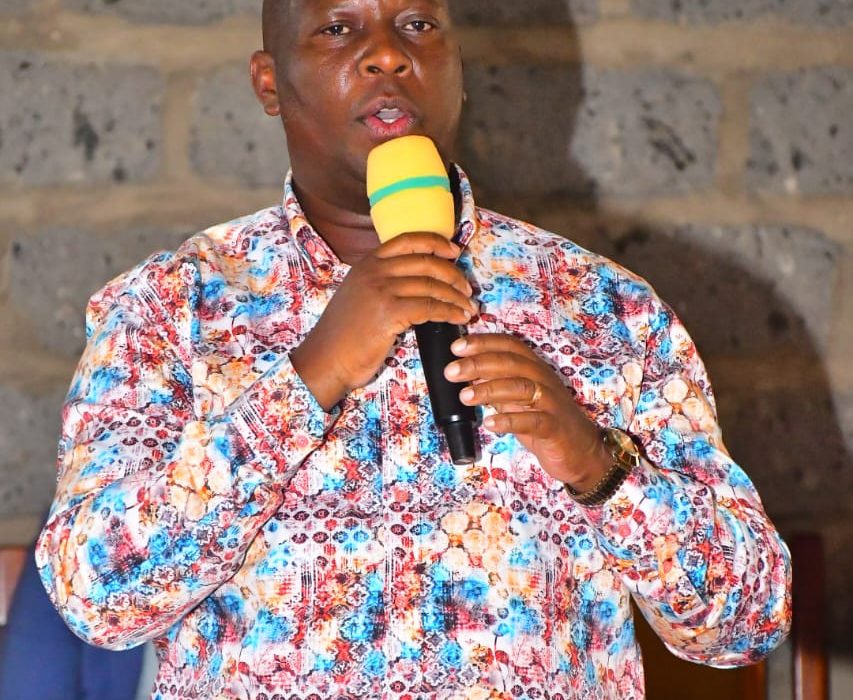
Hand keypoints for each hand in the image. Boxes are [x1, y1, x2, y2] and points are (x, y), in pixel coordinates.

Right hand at [291, 232, 477, 409]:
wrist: (326, 358)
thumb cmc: (343, 334)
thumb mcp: (358, 294)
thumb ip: (381, 281)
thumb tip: (417, 281)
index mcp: (368, 263)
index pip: (408, 240)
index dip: (436, 242)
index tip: (454, 251)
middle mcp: (375, 271)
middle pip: (426, 262)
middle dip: (453, 274)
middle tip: (467, 289)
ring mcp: (381, 291)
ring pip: (432, 285)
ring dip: (456, 297)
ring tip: (469, 308)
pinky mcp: (389, 313)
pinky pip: (430, 307)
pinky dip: (450, 312)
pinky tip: (458, 319)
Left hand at [444, 333, 610, 490]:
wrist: (581, 453)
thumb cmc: (545, 423)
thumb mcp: (518, 401)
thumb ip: (497, 386)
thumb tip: (467, 372)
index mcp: (535, 369)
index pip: (509, 346)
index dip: (483, 343)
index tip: (457, 346)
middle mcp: (544, 380)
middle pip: (512, 363)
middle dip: (479, 364)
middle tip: (452, 371)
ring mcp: (552, 403)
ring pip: (521, 388)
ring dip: (490, 389)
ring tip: (465, 396)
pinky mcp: (555, 427)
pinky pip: (532, 420)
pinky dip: (509, 421)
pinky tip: (489, 423)